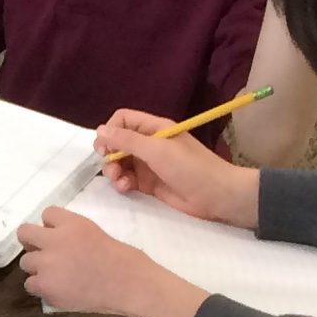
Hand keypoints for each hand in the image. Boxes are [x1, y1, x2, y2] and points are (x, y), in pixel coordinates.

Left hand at [15, 207, 204, 316]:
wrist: (131, 286)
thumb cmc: (124, 260)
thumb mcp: (96, 234)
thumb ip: (72, 235)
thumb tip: (55, 243)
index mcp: (72, 223)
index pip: (47, 213)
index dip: (50, 226)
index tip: (57, 235)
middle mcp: (55, 240)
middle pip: (24, 233)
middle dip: (32, 242)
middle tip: (43, 253)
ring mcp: (48, 264)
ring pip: (25, 262)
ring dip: (37, 267)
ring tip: (56, 275)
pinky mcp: (46, 286)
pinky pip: (30, 284)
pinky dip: (41, 287)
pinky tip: (58, 289)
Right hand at [96, 109, 261, 225]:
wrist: (216, 196)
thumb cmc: (190, 167)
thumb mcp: (157, 150)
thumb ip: (127, 140)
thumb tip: (99, 130)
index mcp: (154, 128)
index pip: (122, 120)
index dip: (110, 131)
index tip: (105, 148)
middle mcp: (149, 144)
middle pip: (117, 143)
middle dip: (110, 156)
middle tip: (112, 169)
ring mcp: (148, 164)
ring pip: (119, 163)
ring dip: (114, 172)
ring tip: (120, 182)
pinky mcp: (148, 183)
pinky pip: (127, 179)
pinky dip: (122, 183)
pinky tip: (126, 189)